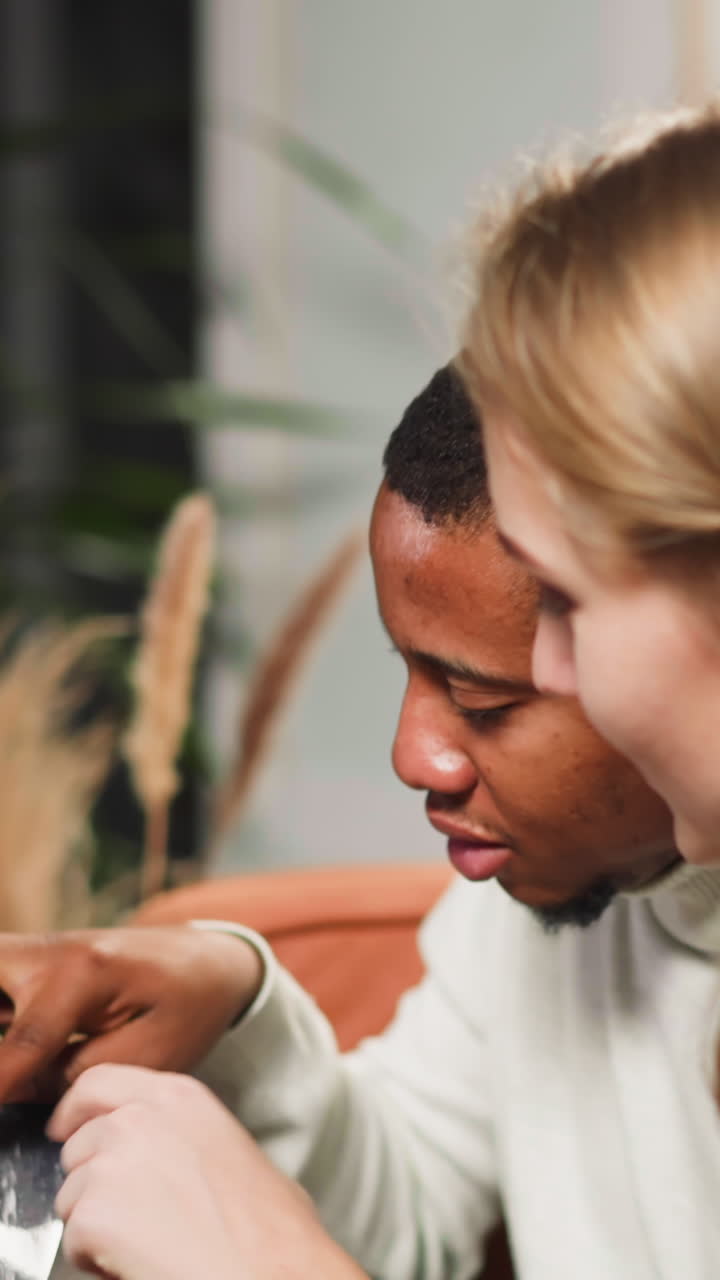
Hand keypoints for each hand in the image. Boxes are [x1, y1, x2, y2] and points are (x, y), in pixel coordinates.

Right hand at [0, 927, 262, 1100]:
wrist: (207, 960)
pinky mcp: (30, 960)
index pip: (18, 1047)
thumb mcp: (147, 1055)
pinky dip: (2, 1015)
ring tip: (40, 1055)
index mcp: (83, 975)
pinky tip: (18, 1047)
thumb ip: (73, 1077)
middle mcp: (49, 952)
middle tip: (13, 1077)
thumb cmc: (188, 1008)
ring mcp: (37, 950)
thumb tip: (10, 1090)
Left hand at [50, 1064, 367, 1279]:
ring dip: (96, 1222)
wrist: (269, 1272)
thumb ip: (189, 1132)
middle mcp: (139, 1119)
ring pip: (72, 1194)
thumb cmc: (270, 1228)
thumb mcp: (235, 1148)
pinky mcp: (95, 1213)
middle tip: (131, 1212)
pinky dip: (96, 1258)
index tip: (67, 1129)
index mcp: (178, 1097)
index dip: (76, 1111)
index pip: (97, 1082)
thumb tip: (177, 1151)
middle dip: (93, 1180)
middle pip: (79, 1144)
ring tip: (147, 1240)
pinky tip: (139, 1260)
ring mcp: (112, 1163)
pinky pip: (74, 1240)